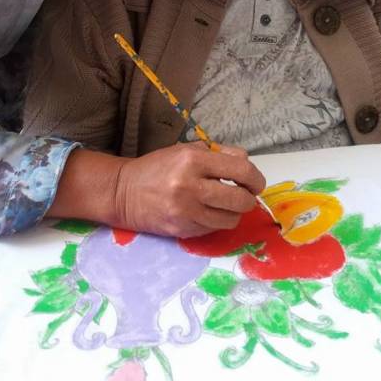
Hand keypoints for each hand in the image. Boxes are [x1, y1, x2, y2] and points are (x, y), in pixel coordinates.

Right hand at [113, 142, 265, 237]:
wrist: (124, 192)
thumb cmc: (159, 167)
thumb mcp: (187, 150)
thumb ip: (220, 154)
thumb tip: (247, 163)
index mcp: (193, 161)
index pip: (241, 171)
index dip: (256, 178)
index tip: (255, 183)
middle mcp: (190, 187)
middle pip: (240, 200)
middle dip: (248, 199)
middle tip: (245, 195)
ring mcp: (186, 212)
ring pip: (230, 219)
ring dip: (234, 213)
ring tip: (225, 205)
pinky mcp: (182, 230)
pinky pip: (213, 229)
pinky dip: (216, 222)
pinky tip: (208, 212)